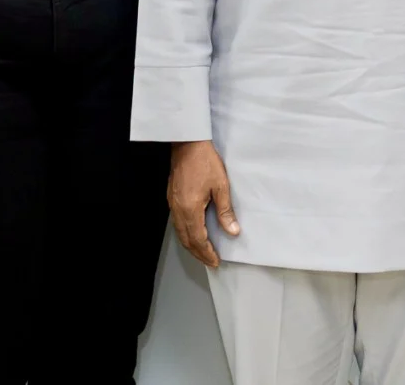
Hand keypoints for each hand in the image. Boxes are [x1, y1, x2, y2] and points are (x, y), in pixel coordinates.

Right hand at [169, 140, 238, 266]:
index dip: (207, 252)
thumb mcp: (220, 186)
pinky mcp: (172, 198)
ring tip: (203, 251)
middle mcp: (178, 210)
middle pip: (187, 240)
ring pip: (180, 232)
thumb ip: (225, 211)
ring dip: (191, 245)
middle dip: (199, 253)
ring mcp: (173, 204)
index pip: (198, 239)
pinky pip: (177, 223)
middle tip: (210, 261)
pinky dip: (185, 233)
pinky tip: (193, 233)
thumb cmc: (204, 161)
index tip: (216, 261)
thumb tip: (232, 231)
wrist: (187, 144)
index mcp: (190, 209)